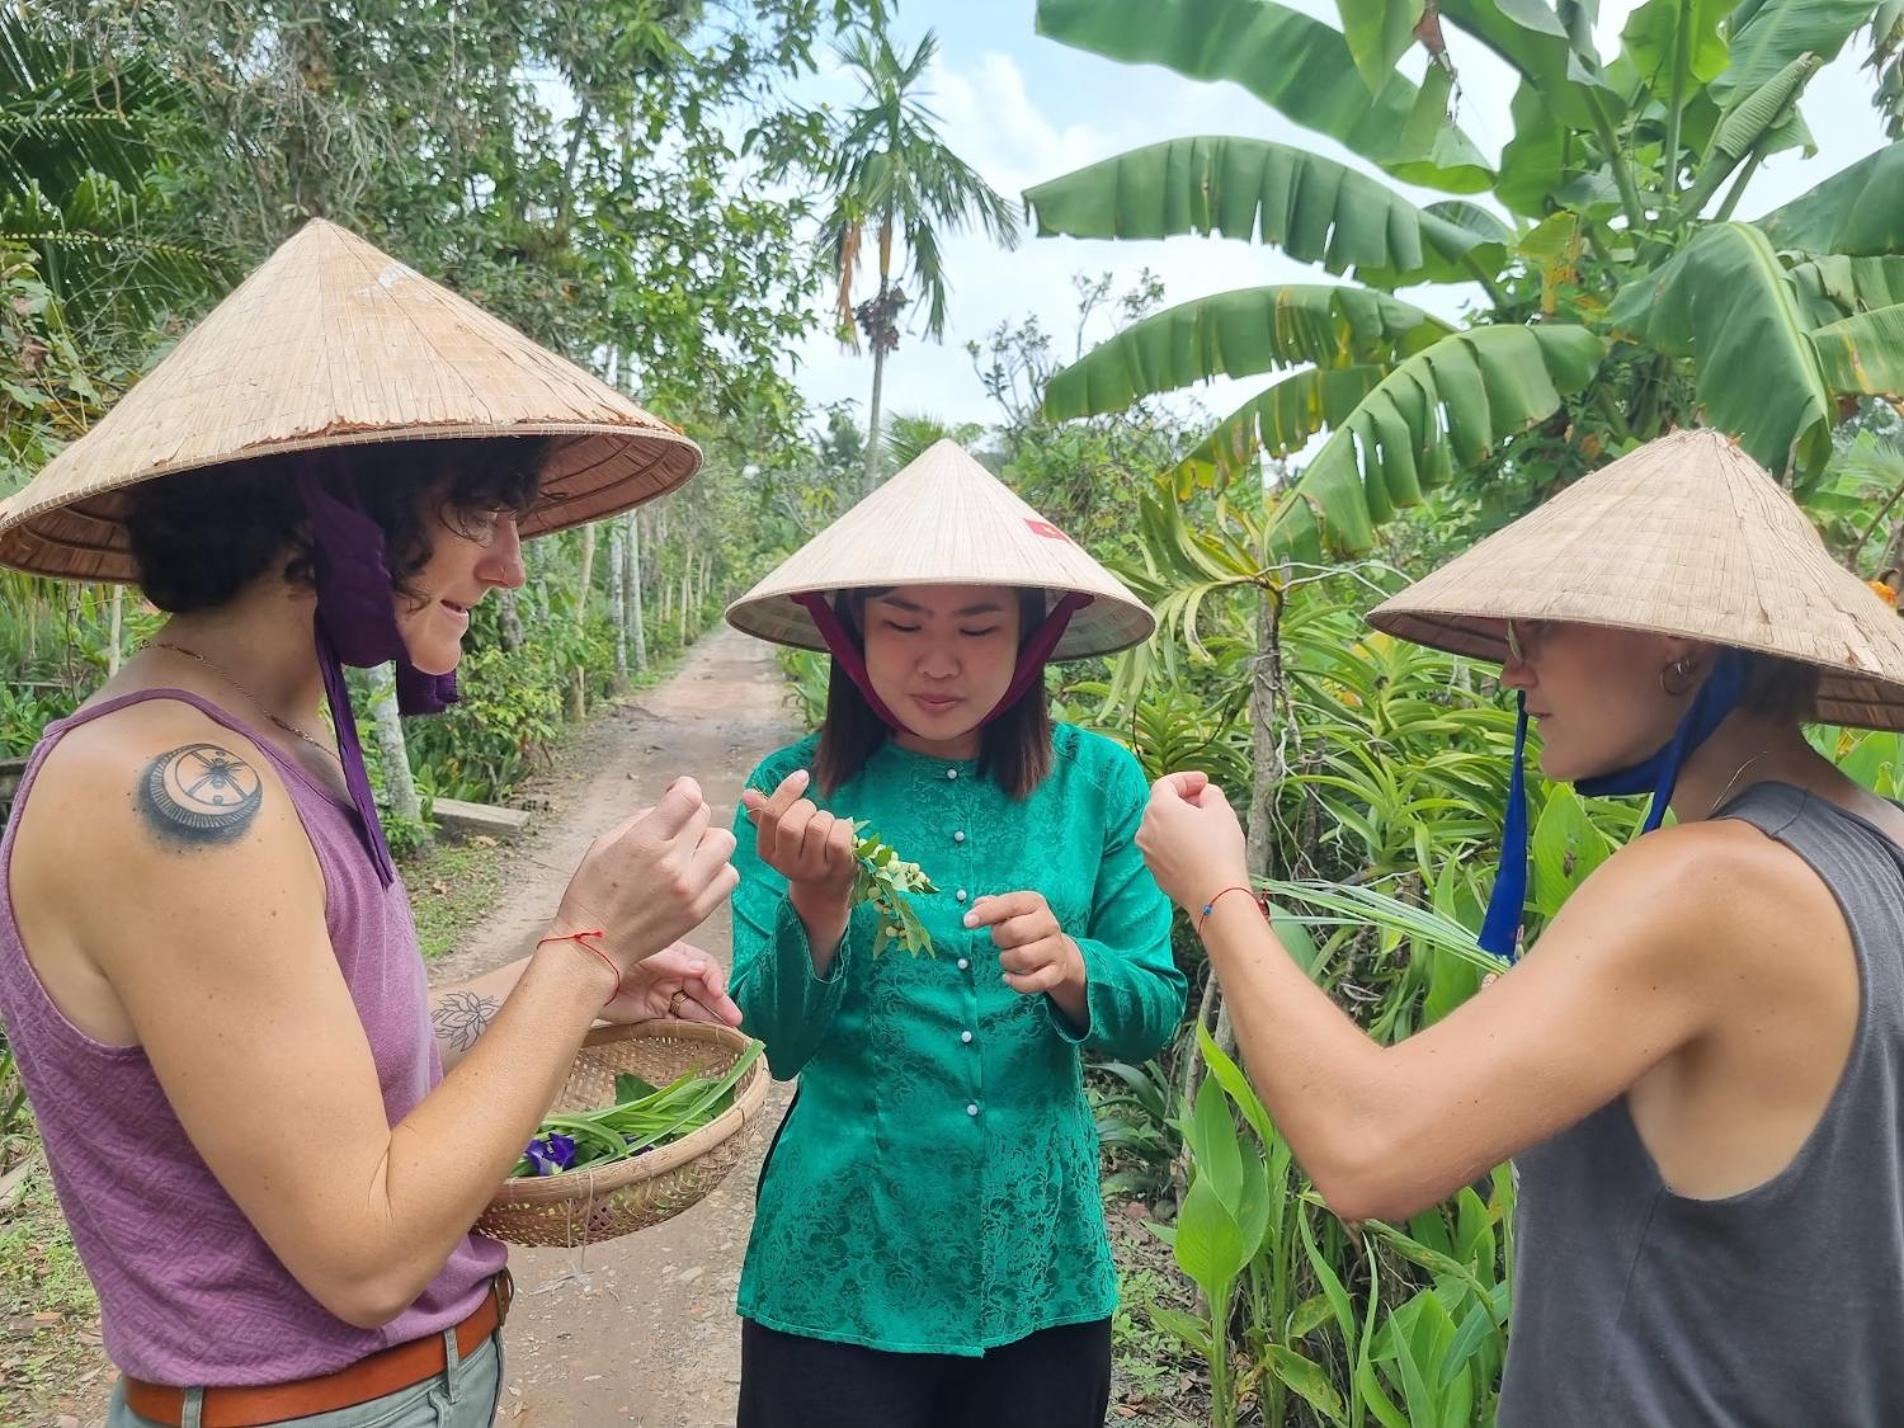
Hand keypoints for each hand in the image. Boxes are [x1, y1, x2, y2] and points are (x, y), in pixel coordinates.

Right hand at [551, 777, 738, 986]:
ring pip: (724, 842)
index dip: (685, 787)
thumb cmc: (593, 893)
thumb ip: (643, 820)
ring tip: (689, 853)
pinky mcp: (700, 910)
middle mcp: (672, 863)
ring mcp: (690, 889)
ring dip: (708, 841)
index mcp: (645, 841)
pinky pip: (729, 876)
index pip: (688, 797)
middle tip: (675, 829)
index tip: (677, 793)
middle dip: (689, 816)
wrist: (596, 946)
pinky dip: (718, 869)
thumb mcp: (605, 843)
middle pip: (705, 816)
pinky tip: (698, 874)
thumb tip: (670, 807)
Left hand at [601, 941, 742, 1027]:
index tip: (717, 991)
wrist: (583, 977)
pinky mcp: (654, 1014)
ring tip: (727, 1032)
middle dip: (719, 1005)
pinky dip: (692, 1030)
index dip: (714, 979)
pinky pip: (678, 1022)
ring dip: (710, 1020)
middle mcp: (673, 976)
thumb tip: (700, 969)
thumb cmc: (612, 957)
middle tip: (734, 1019)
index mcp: (676, 956)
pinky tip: (705, 1035)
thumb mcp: (647, 955)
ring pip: (694, 1009)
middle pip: (704, 991)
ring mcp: (665, 996)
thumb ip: (674, 962)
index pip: (704, 967)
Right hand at [739, 770, 857, 918]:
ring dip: (825, 817)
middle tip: (812, 812)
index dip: (786, 791)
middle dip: (805, 807)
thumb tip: (747, 794)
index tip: (802, 775)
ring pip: (817, 828)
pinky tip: (840, 832)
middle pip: (791, 825)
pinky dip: (842, 827)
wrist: (824, 889)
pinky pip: (838, 838)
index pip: (770, 817)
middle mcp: (786, 864)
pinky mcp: (837, 869)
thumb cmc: (803, 851)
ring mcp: (812, 869)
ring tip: (825, 825)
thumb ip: (766, 814)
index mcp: (767, 852)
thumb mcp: (781, 836)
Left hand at [964, 891, 1084, 998]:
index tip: (967, 922)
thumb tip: (977, 904)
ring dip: (1006, 961)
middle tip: (999, 942)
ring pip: (1024, 957)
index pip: (1010, 903)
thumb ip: (993, 906)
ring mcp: (1055, 948)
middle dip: (999, 939)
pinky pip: (1036, 981)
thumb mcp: (1010, 912)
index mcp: (1034, 903)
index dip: (987, 913)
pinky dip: (1017, 983)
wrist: (1056, 951)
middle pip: (1015, 931)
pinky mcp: (1057, 971)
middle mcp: (1049, 923)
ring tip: (1006, 958)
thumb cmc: (1024, 927)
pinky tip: (1008, 978)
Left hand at [1136, 771, 1248, 912]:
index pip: (1166, 784)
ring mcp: (1147, 853)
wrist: (1215, 895)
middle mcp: (1145, 830)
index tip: (1205, 781)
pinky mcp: (1154, 872)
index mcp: (1157, 809)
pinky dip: (1177, 843)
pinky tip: (1197, 849)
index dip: (1186, 779)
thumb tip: (1204, 794)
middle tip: (1206, 802)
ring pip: (1161, 829)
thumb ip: (1211, 793)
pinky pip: (1164, 849)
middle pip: (1161, 806)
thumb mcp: (1221, 811)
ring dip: (1179, 823)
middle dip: (1183, 800)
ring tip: (1204, 826)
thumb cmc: (1218, 848)